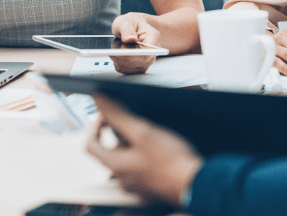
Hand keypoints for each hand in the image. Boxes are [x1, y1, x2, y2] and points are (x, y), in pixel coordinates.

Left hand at [87, 95, 202, 204]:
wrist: (197, 183)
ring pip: (127, 158)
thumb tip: (99, 100)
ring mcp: (137, 185)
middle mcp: (123, 178)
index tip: (106, 115)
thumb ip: (118, 115)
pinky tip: (161, 147)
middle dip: (119, 132)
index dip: (94, 126)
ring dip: (134, 143)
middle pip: (109, 151)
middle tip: (134, 120)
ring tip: (151, 132)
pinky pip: (141, 167)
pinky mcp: (152, 187)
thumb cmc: (171, 161)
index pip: (90, 145)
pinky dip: (145, 154)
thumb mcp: (142, 131)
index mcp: (115, 165)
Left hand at [111, 13, 160, 73]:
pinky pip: (121, 68)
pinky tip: (119, 51)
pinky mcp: (136, 69)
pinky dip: (116, 60)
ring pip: (125, 65)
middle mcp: (152, 53)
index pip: (147, 53)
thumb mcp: (127, 21)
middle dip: (120, 51)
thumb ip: (127, 29)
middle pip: (134, 61)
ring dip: (117, 55)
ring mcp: (145, 63)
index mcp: (153, 39)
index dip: (133, 53)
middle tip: (119, 40)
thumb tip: (129, 39)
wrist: (133, 28)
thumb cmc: (131, 24)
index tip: (122, 47)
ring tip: (120, 44)